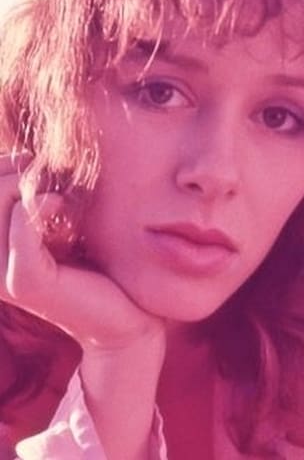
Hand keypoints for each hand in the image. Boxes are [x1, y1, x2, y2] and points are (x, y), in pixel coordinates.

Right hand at [0, 153, 164, 351]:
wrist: (124, 313)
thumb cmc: (92, 260)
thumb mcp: (58, 222)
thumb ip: (32, 197)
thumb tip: (24, 157)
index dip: (3, 165)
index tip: (34, 162)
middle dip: (14, 171)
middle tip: (51, 175)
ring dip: (28, 184)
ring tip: (58, 191)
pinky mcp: (25, 282)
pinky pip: (19, 227)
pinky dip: (39, 206)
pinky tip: (59, 204)